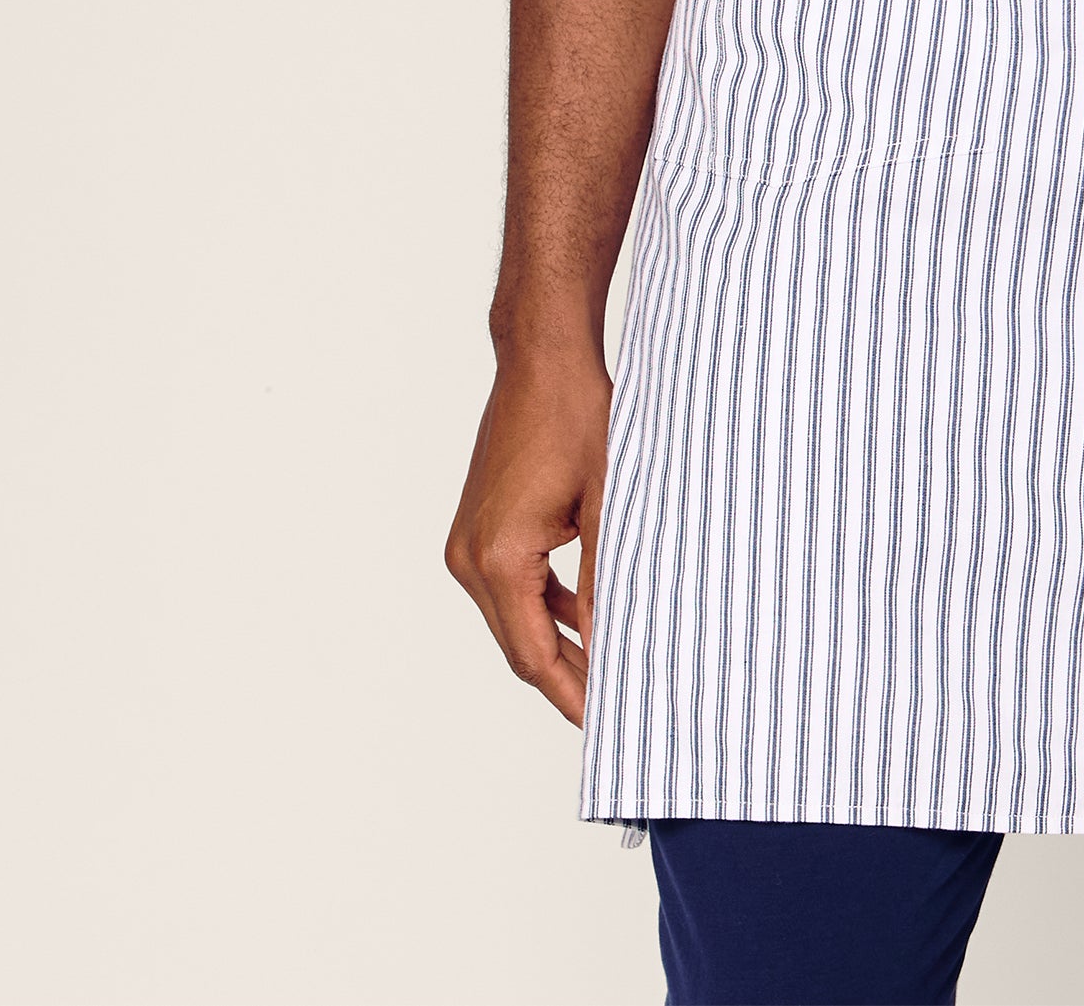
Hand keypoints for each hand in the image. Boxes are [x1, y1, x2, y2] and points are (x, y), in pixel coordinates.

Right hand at [444, 347, 610, 727]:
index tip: (606, 724)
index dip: (572, 696)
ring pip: (515, 618)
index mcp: (499, 560)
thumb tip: (610, 643)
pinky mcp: (477, 529)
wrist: (543, 359)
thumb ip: (604, 580)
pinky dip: (545, 605)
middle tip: (615, 708)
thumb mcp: (605, 503)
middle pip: (520, 645)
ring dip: (557, 642)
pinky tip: (584, 616)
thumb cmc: (578, 416)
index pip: (534, 657)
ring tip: (606, 670)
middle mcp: (470, 559)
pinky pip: (511, 586)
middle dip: (567, 678)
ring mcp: (468, 544)